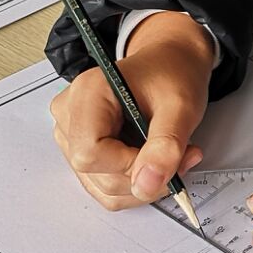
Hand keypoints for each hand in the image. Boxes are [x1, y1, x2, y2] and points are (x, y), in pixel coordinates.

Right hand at [51, 12, 212, 209]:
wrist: (169, 65)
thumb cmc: (171, 76)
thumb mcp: (182, 107)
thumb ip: (166, 146)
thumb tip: (147, 185)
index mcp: (88, 93)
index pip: (89, 153)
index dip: (128, 166)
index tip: (161, 155)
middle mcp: (70, 114)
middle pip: (94, 173)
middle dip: (143, 175)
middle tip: (179, 153)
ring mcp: (72, 134)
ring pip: (101, 187)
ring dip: (142, 183)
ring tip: (168, 154)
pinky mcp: (81, 149)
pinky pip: (104, 187)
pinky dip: (135, 184)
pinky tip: (152, 160)